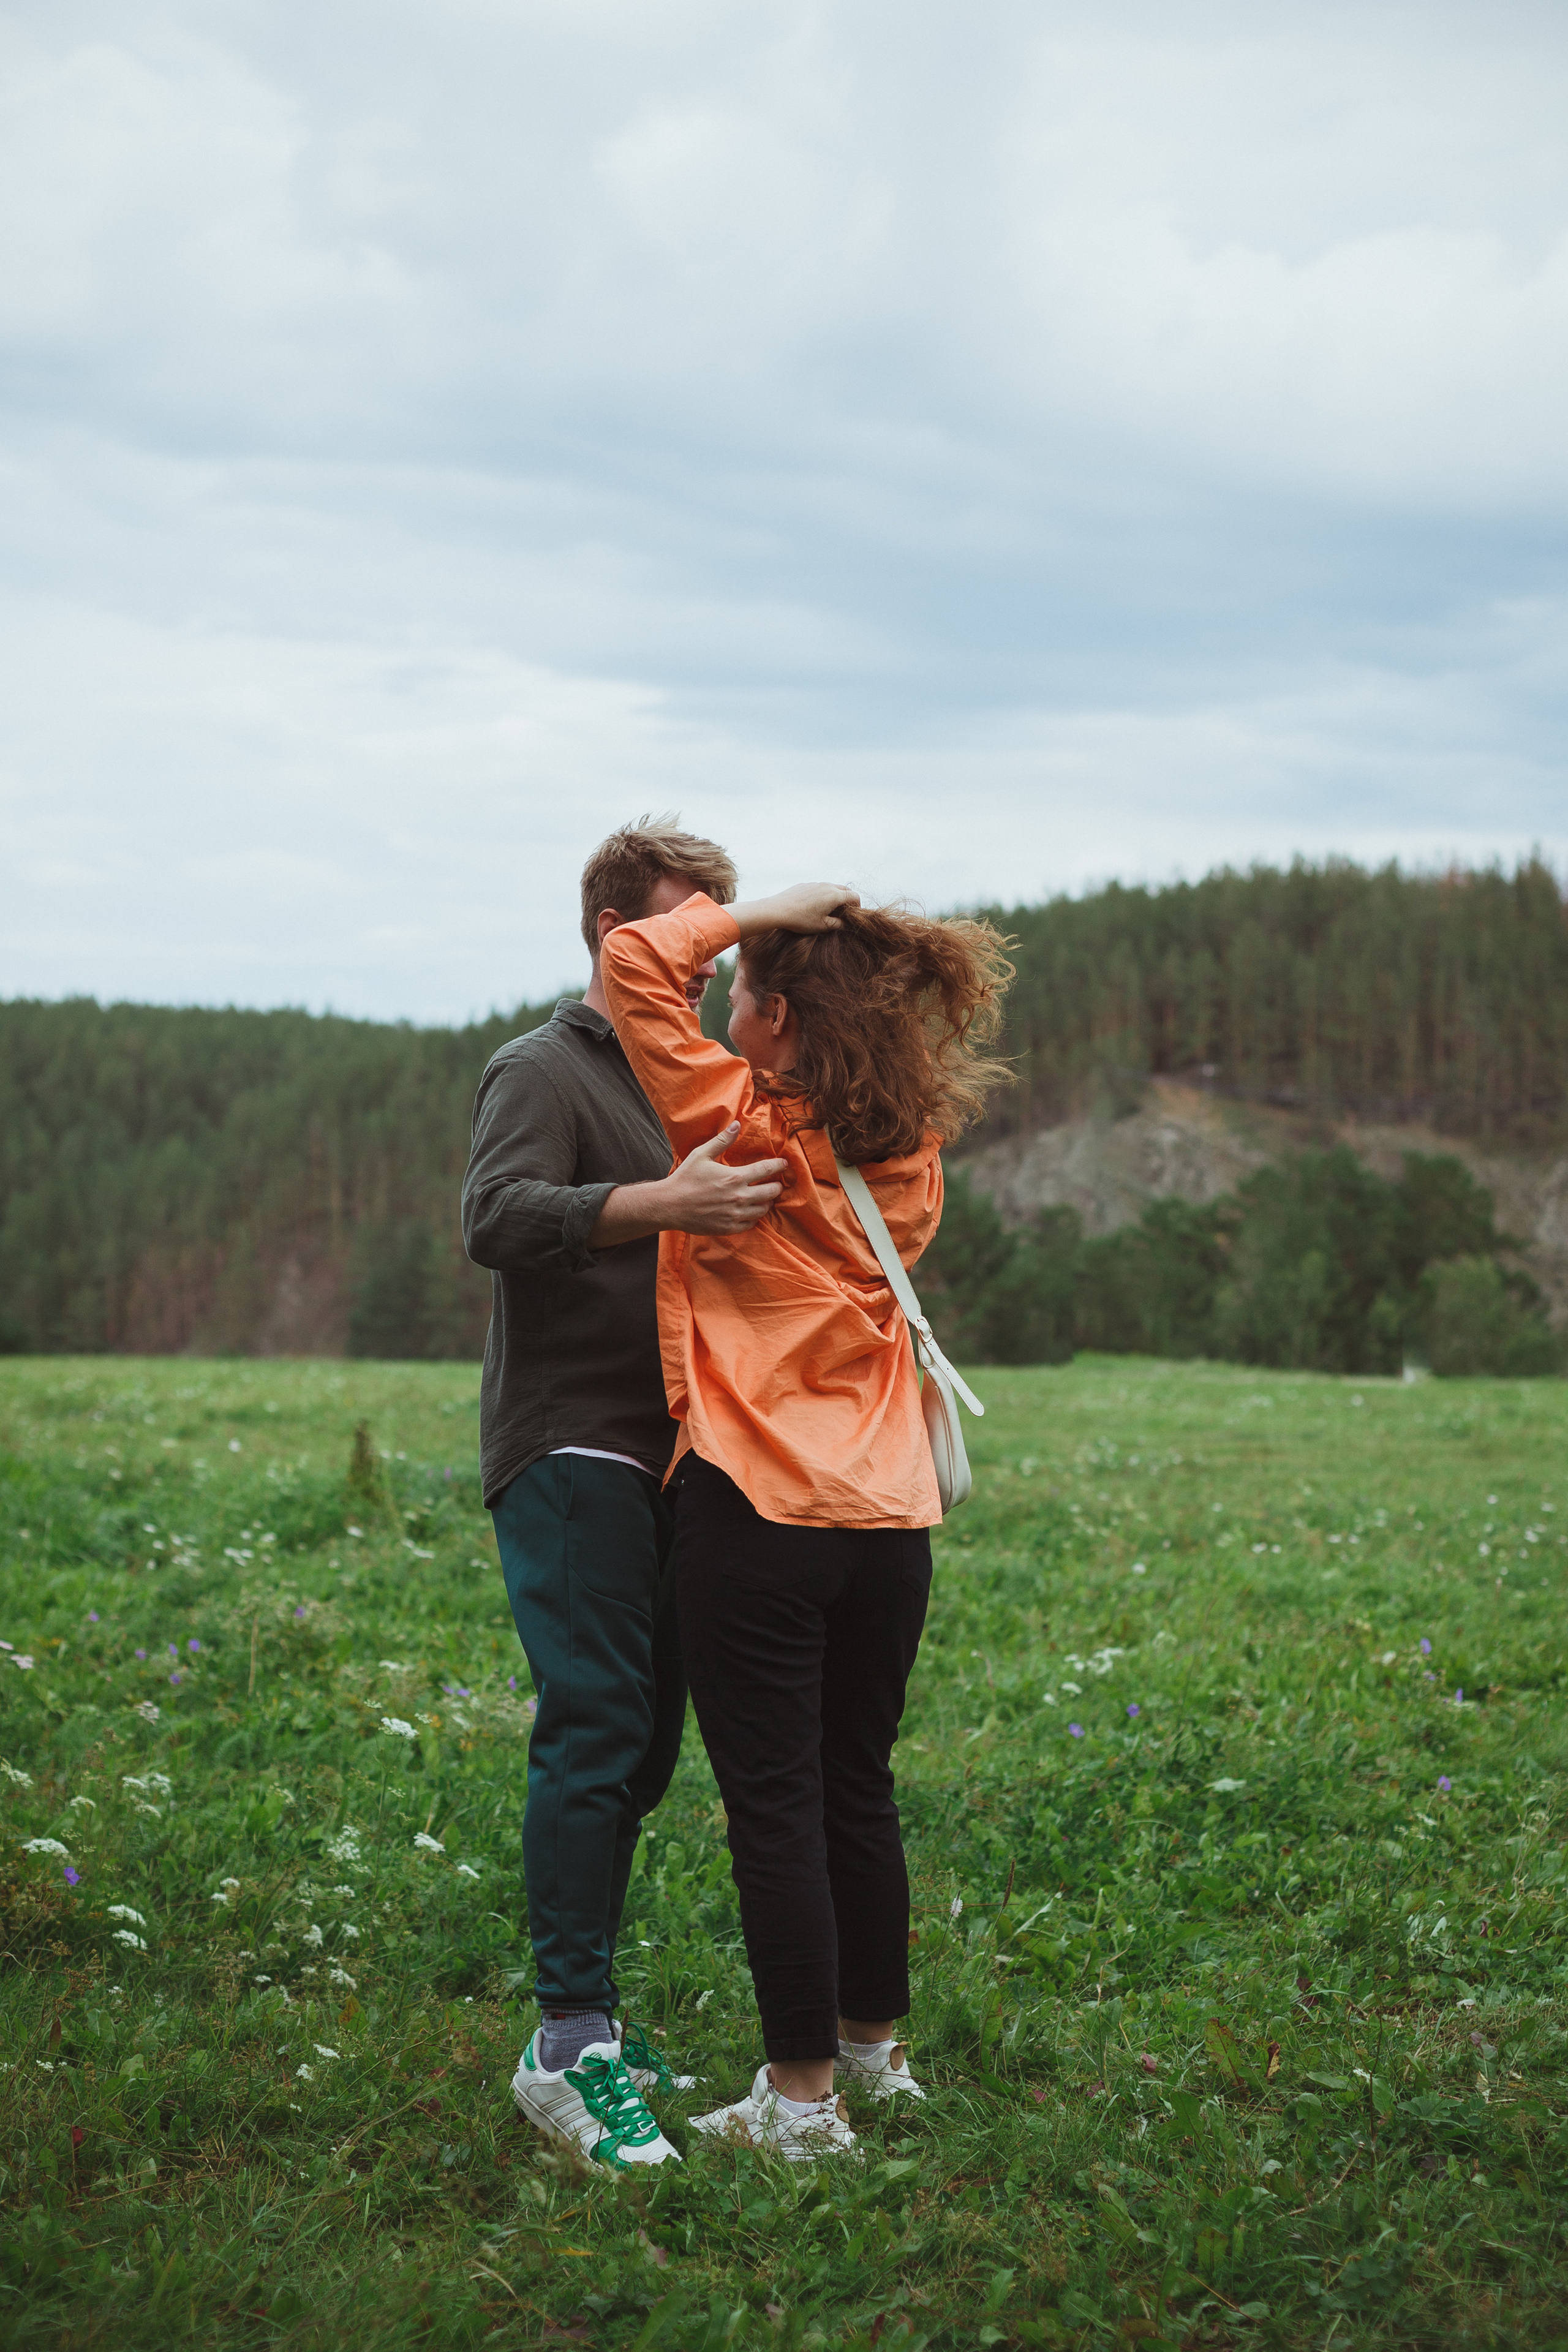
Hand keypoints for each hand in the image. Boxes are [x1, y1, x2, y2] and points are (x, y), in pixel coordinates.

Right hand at [661, 1125, 787, 1234]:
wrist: (669, 1205)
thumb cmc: (685, 1178)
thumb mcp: (702, 1154)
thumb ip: (722, 1140)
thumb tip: (737, 1124)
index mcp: (734, 1177)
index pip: (766, 1170)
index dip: (779, 1166)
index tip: (784, 1164)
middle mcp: (739, 1197)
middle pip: (771, 1192)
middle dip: (777, 1186)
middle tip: (776, 1183)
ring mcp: (735, 1214)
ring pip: (764, 1210)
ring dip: (767, 1202)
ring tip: (763, 1197)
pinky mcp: (729, 1228)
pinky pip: (752, 1224)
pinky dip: (754, 1217)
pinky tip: (750, 1211)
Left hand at [730, 883, 859, 938]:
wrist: (778, 909)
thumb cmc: (801, 920)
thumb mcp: (822, 926)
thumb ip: (838, 924)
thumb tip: (845, 923)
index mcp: (834, 895)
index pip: (854, 896)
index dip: (858, 906)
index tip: (853, 915)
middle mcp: (827, 886)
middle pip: (845, 889)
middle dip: (848, 899)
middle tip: (844, 912)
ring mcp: (815, 883)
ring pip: (831, 887)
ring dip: (835, 896)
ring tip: (830, 909)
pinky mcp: (805, 884)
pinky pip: (819, 887)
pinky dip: (823, 894)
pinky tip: (814, 906)